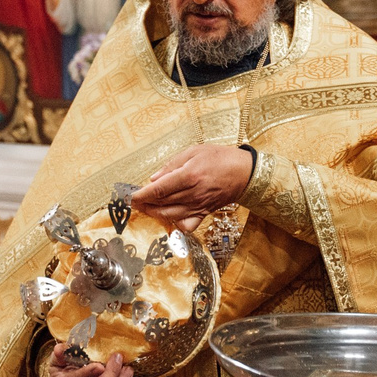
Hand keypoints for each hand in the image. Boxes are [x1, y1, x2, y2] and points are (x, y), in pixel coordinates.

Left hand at [128, 144, 255, 233]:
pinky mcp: (204, 213)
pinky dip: (175, 224)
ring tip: (146, 208)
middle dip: (144, 204)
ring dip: (154, 214)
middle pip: (161, 204)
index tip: (132, 196)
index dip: (142, 195)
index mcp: (189, 175)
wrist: (244, 172)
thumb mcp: (194, 151)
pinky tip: (169, 217)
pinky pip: (187, 225)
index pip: (159, 189)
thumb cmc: (220, 158)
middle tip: (134, 201)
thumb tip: (154, 179)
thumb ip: (172, 165)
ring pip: (170, 216)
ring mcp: (199, 206)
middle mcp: (193, 193)